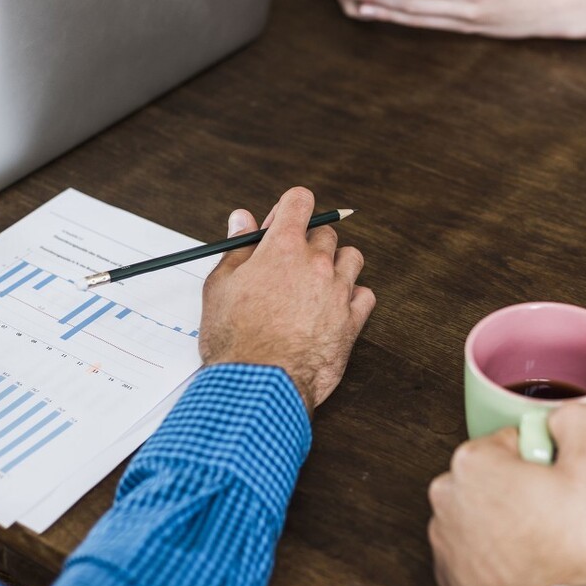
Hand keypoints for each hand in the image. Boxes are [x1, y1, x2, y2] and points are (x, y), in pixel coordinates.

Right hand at [198, 187, 375, 414]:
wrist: (258, 385)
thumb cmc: (234, 339)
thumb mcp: (220, 286)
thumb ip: (237, 248)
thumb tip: (243, 219)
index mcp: (283, 248)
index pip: (300, 201)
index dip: (288, 210)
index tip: (278, 227)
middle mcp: (316, 264)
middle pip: (325, 232)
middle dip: (306, 243)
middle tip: (286, 267)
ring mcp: (338, 292)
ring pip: (351, 258)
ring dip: (335, 265)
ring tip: (313, 286)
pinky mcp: (352, 321)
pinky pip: (365, 295)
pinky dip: (352, 297)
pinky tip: (333, 308)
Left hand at [428, 404, 585, 585]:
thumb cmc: (564, 551)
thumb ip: (577, 424)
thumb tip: (565, 412)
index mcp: (474, 461)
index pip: (511, 439)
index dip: (540, 458)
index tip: (552, 480)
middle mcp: (448, 493)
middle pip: (492, 472)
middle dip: (519, 485)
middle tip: (549, 509)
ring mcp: (443, 533)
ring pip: (481, 508)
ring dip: (504, 516)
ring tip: (536, 537)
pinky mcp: (447, 567)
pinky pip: (472, 543)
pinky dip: (492, 547)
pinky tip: (519, 557)